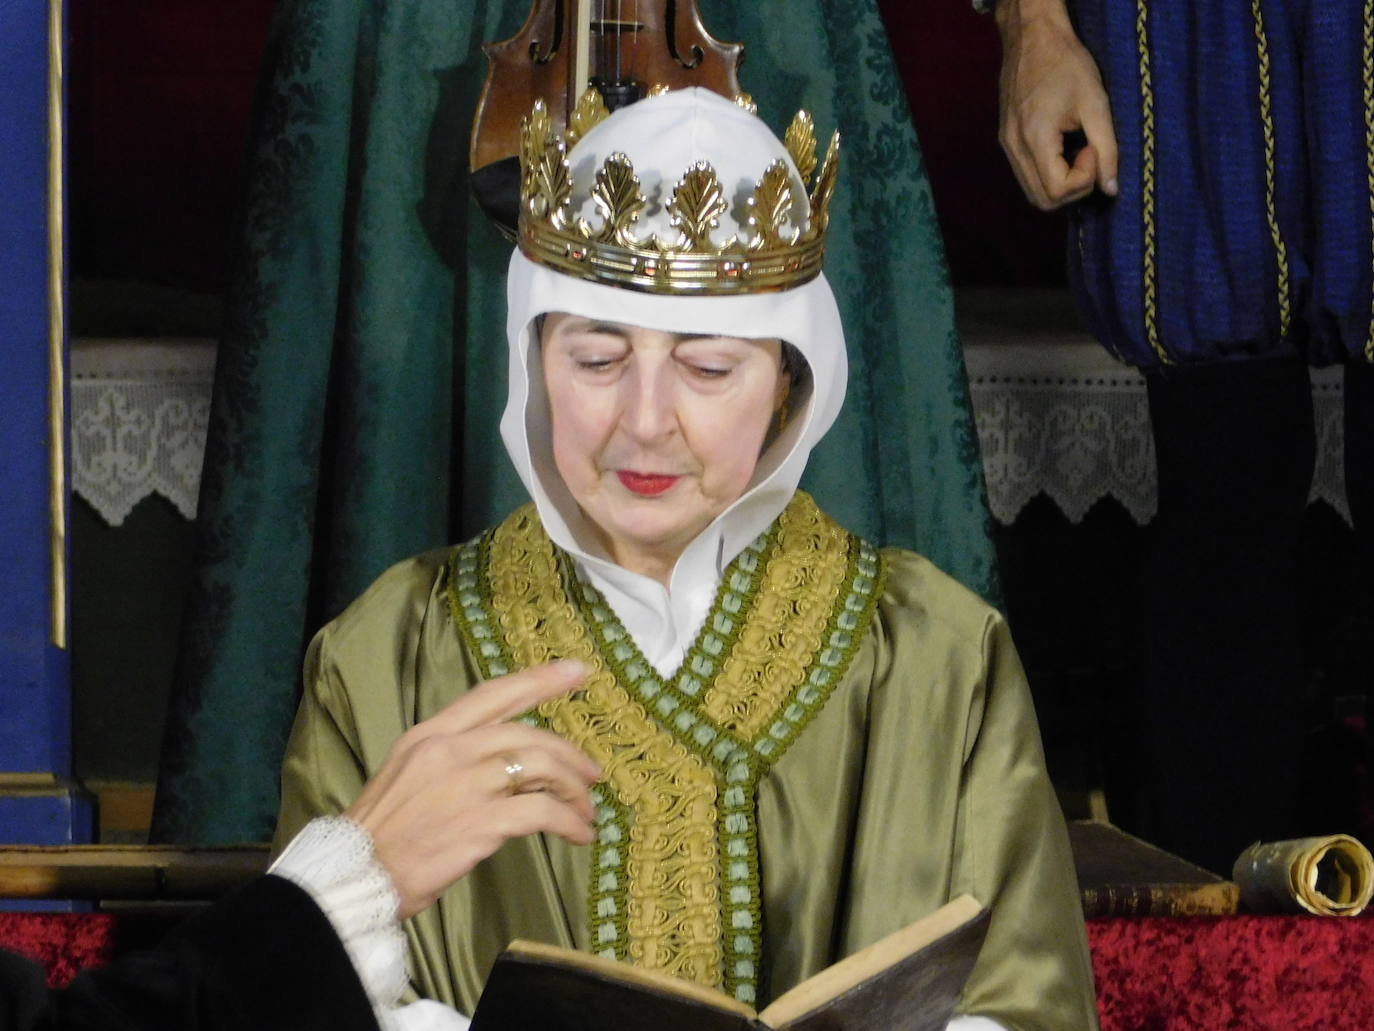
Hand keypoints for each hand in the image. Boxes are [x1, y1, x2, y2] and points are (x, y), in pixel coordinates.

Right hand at [345, 660, 600, 919]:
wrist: (355, 878)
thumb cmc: (383, 834)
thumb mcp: (409, 776)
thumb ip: (454, 760)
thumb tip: (507, 764)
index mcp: (430, 734)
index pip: (494, 695)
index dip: (540, 680)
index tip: (579, 670)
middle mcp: (449, 750)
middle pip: (529, 734)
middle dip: (570, 753)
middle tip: (592, 774)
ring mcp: (465, 785)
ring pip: (541, 767)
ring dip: (573, 789)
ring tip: (585, 811)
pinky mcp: (479, 822)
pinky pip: (542, 811)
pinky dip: (568, 820)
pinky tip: (578, 834)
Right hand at [995, 0, 1117, 209]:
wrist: (1032, 38)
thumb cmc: (1067, 64)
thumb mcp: (1096, 103)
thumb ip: (1107, 149)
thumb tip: (1111, 189)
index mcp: (1035, 138)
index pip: (1057, 191)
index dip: (1084, 179)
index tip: (1094, 148)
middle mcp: (1014, 149)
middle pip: (1042, 201)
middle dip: (1074, 189)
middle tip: (1089, 156)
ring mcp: (1006, 147)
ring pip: (1033, 192)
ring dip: (1061, 184)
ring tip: (1077, 151)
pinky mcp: (1006, 141)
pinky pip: (1027, 175)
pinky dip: (1049, 174)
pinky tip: (1063, 149)